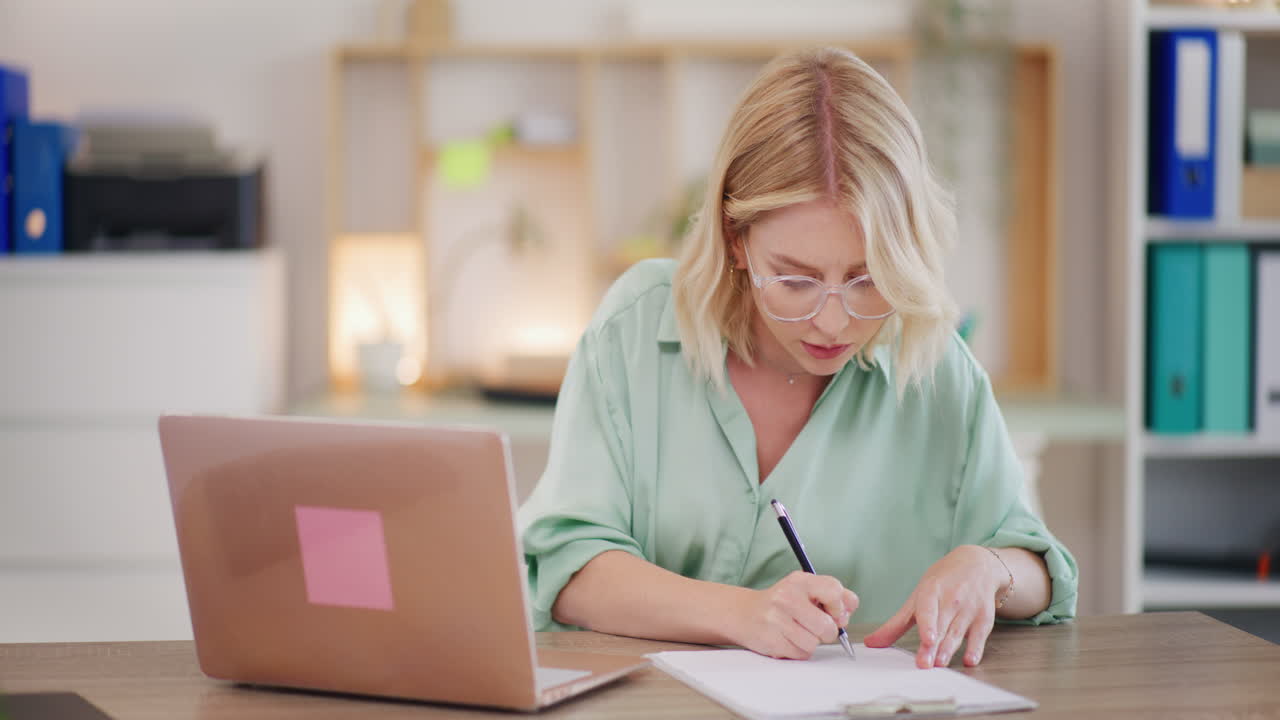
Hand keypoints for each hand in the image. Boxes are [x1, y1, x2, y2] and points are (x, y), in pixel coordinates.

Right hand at [731, 571, 858, 659]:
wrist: (746, 613)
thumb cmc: (783, 603)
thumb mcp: (806, 589)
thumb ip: (832, 595)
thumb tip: (850, 608)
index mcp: (800, 581)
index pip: (834, 590)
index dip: (840, 607)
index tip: (834, 612)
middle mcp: (787, 597)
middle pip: (827, 626)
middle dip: (827, 632)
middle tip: (815, 627)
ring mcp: (777, 619)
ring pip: (814, 643)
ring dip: (811, 642)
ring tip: (798, 632)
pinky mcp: (771, 640)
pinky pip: (801, 654)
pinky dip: (799, 651)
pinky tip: (788, 639)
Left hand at [863, 545, 1004, 667]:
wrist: (976, 564)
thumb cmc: (942, 583)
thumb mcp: (918, 596)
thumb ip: (896, 623)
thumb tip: (871, 643)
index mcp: (932, 591)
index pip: (928, 609)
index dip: (927, 624)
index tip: (926, 639)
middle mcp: (952, 599)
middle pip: (941, 626)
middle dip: (933, 645)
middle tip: (924, 664)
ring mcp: (969, 608)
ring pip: (958, 632)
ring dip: (949, 648)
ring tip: (940, 663)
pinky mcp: (984, 618)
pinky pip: (980, 636)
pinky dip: (976, 648)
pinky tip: (969, 660)